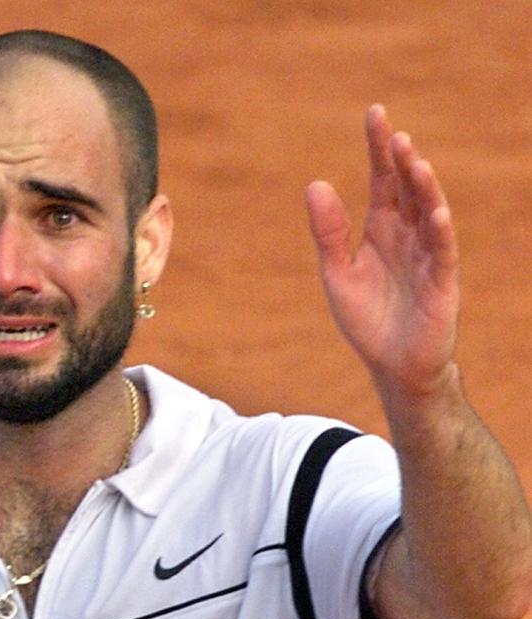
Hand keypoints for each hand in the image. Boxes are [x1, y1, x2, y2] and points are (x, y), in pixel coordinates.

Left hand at [305, 105, 459, 403]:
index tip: (375, 114)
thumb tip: (315, 183)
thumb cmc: (366, 319)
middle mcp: (407, 236)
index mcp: (381, 230)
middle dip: (402, 160)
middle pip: (407, 190)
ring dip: (423, 188)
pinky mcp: (441, 283)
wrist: (392, 365)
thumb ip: (328, 232)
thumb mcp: (336, 273)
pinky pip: (442, 253)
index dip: (379, 149)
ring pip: (429, 213)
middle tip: (394, 131)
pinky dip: (439, 232)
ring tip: (414, 161)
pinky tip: (435, 212)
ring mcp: (427, 256)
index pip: (382, 180)